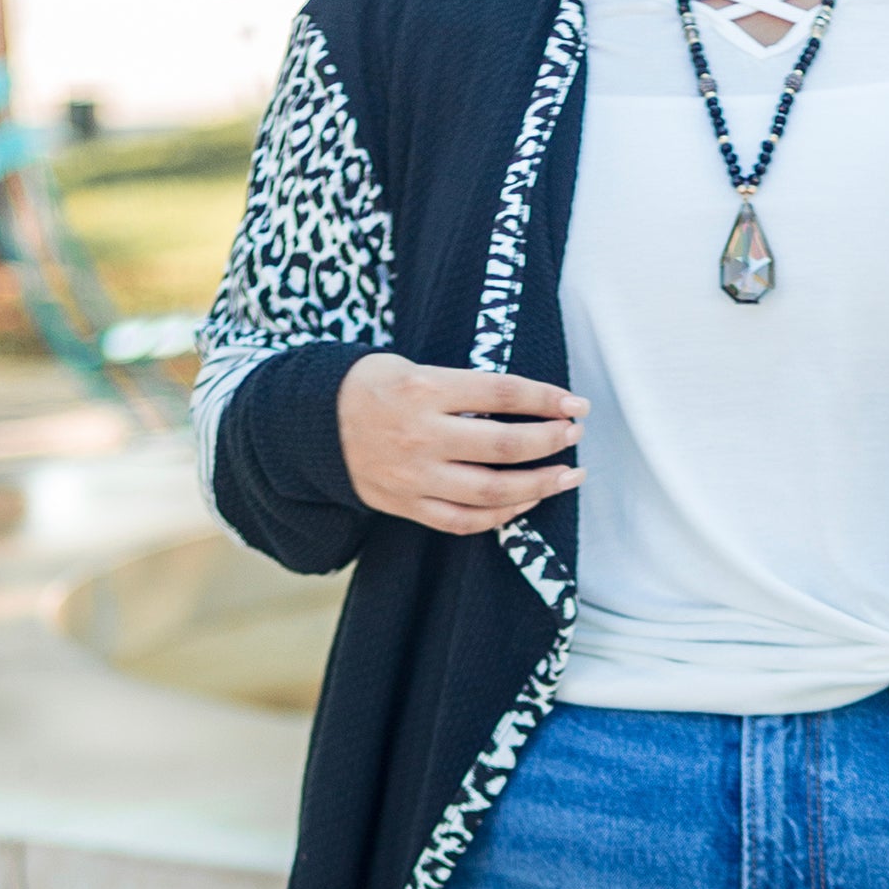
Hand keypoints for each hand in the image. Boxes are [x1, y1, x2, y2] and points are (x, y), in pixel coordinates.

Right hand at [337, 354, 584, 535]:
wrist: (311, 424)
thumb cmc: (374, 387)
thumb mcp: (413, 367)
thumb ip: (464, 387)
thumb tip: (532, 404)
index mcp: (424, 388)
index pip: (502, 392)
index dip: (547, 398)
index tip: (577, 404)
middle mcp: (420, 435)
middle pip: (504, 444)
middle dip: (551, 440)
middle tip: (576, 434)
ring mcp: (413, 476)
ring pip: (491, 490)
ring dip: (541, 484)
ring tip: (569, 475)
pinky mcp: (406, 506)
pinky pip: (465, 520)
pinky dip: (503, 514)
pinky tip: (528, 500)